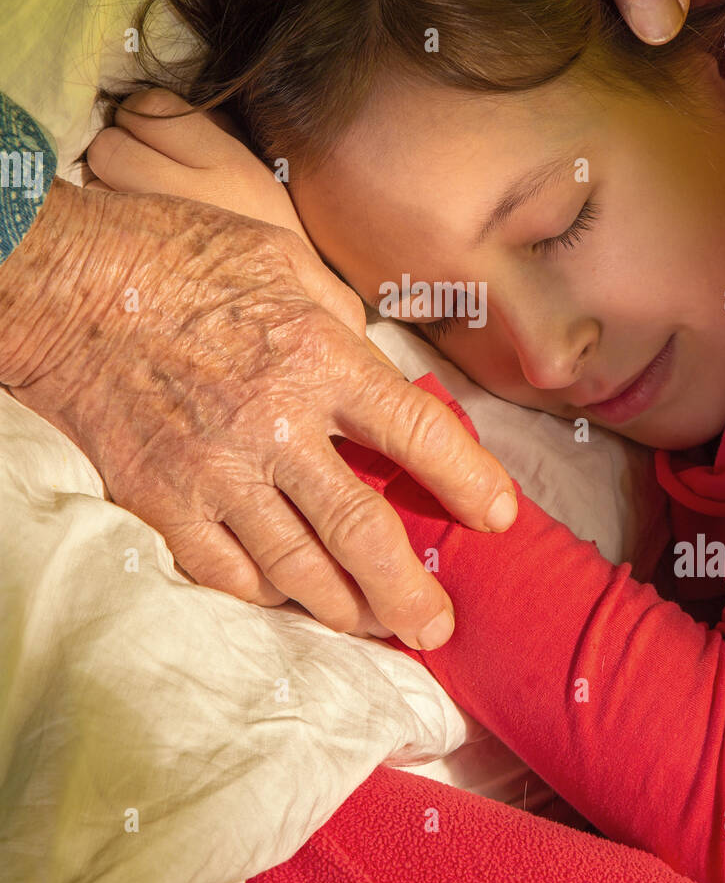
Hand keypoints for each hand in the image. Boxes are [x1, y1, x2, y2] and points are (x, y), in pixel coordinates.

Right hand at [0, 156, 516, 648]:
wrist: (68, 285)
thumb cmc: (177, 256)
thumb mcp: (283, 260)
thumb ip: (336, 323)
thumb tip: (370, 369)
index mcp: (317, 356)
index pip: (419, 433)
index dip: (470, 480)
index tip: (498, 515)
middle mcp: (274, 426)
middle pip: (363, 531)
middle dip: (409, 591)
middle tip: (436, 626)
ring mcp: (214, 473)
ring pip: (297, 568)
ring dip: (345, 608)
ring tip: (374, 625)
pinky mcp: (160, 501)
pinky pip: (225, 572)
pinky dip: (265, 592)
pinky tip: (288, 597)